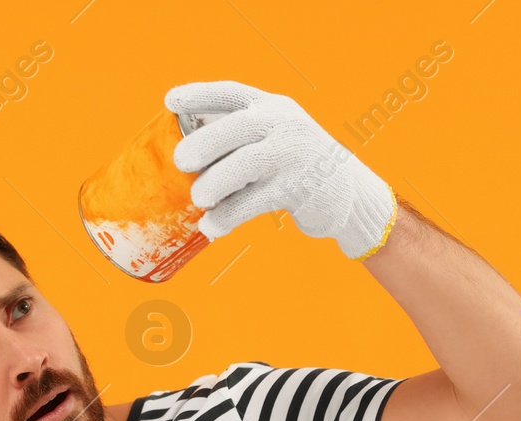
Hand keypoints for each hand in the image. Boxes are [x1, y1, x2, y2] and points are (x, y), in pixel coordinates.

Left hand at [165, 80, 396, 259]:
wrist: (349, 195)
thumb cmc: (294, 169)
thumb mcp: (274, 140)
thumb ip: (239, 141)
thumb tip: (182, 158)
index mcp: (272, 107)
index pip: (232, 93)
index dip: (200, 95)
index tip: (170, 101)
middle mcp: (284, 124)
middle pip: (236, 127)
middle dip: (204, 143)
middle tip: (180, 161)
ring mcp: (294, 155)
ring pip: (244, 165)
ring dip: (214, 184)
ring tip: (199, 199)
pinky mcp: (298, 188)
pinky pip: (253, 202)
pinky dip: (227, 216)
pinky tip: (211, 226)